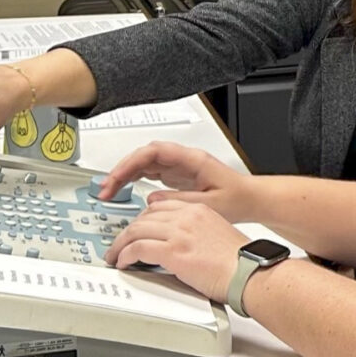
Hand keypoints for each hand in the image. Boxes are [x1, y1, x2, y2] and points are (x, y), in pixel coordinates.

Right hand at [99, 141, 252, 221]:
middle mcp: (182, 159)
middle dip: (121, 169)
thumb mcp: (209, 204)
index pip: (153, 152)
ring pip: (144, 162)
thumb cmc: (237, 198)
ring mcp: (178, 166)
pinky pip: (149, 171)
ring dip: (125, 174)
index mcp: (191, 159)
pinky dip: (134, 178)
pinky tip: (124, 189)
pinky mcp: (177, 175)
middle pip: (144, 155)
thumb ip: (180, 200)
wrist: (250, 199)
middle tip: (105, 188)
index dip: (131, 163)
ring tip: (108, 191)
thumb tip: (152, 199)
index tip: (117, 178)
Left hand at [105, 199, 248, 302]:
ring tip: (115, 255)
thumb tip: (182, 247)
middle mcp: (187, 216)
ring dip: (120, 244)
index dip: (143, 219)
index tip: (137, 229)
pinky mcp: (173, 251)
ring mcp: (179, 232)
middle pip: (145, 216)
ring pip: (136, 230)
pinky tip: (123, 262)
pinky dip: (125, 255)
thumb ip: (196, 234)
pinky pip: (138, 248)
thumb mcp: (217, 236)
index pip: (161, 206)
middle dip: (128, 231)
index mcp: (199, 210)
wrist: (249, 272)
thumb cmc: (240, 262)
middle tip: (120, 243)